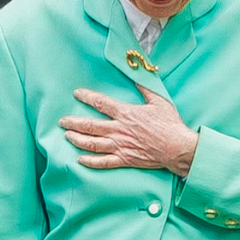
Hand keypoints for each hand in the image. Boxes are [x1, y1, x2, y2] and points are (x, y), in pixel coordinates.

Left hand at [61, 87, 199, 176]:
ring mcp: (120, 146)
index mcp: (126, 113)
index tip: (77, 94)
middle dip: (73, 123)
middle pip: (90, 125)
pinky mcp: (124, 159)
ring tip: (67, 136)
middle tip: (62, 121)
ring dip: (77, 140)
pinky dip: (90, 162)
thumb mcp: (158, 101)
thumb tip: (136, 76)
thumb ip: (144, 89)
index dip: (87, 97)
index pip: (101, 103)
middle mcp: (119, 130)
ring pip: (92, 144)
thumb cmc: (170, 124)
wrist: (177, 147)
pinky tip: (80, 159)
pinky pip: (103, 162)